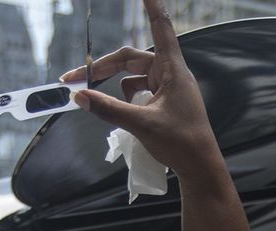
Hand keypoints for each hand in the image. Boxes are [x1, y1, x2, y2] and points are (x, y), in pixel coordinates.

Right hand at [65, 0, 225, 182]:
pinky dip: (126, 99)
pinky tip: (122, 115)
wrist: (200, 169)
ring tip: (96, 102)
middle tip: (75, 80)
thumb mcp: (141, 125)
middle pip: (131, 59)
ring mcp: (169, 88)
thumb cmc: (181, 143)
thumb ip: (108, 109)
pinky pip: (140, 92)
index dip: (152, 7)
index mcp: (173, 70)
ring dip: (114, 87)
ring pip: (133, 77)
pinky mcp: (166, 102)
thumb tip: (79, 97)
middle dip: (103, 69)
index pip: (161, 27)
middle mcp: (171, 74)